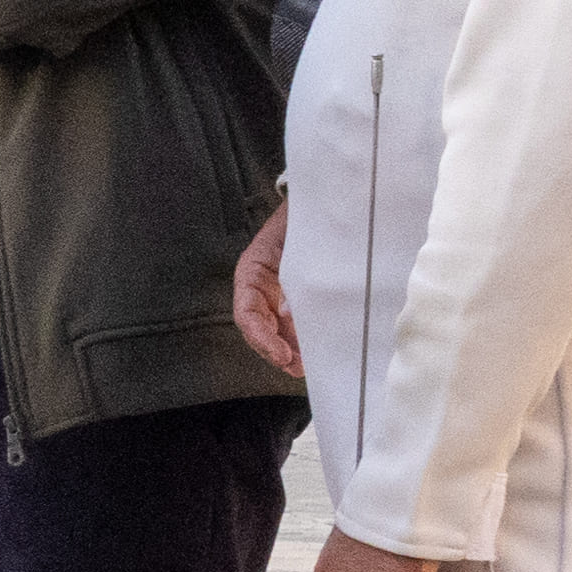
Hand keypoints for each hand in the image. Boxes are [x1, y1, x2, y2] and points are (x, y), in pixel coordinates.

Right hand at [227, 196, 297, 378]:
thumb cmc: (306, 219)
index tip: (282, 354)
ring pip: (276, 329)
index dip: (261, 336)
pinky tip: (314, 353)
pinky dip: (302, 340)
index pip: (246, 311)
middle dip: (274, 350)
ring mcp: (278, 293)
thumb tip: (290, 312)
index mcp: (252, 270)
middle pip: (259, 326)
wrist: (325, 203)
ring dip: (288, 350)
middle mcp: (261, 286)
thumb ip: (294, 276)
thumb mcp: (300, 243)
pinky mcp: (297, 297)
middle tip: (296, 368)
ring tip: (305, 367)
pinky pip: (294, 323)